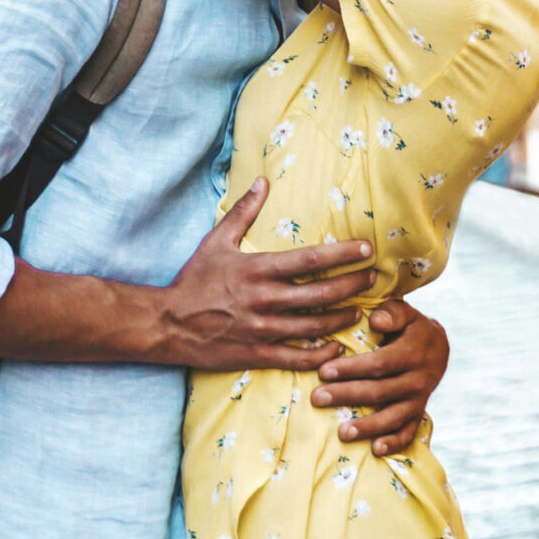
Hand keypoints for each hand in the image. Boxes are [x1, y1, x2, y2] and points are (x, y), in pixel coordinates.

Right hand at [146, 179, 375, 371]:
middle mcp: (263, 299)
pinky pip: (296, 357)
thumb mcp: (216, 241)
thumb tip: (262, 181)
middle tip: (372, 280)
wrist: (166, 324)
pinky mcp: (256, 354)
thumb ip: (243, 211)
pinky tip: (337, 349)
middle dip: (352, 286)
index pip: (310, 260)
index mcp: (256, 269)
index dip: (343, 255)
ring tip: (359, 310)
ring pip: (314, 327)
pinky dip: (320, 355)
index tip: (366, 249)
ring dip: (342, 318)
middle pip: (321, 294)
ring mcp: (261, 330)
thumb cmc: (193, 280)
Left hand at [314, 298, 449, 455]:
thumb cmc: (410, 327)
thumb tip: (375, 321)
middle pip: (380, 391)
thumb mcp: (405, 313)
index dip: (352, 368)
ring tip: (342, 433)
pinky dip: (394, 443)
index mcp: (413, 352)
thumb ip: (392, 312)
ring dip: (368, 427)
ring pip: (393, 417)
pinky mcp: (418, 414)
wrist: (438, 348)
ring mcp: (419, 400)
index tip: (324, 371)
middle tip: (317, 398)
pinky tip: (375, 449)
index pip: (380, 363)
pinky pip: (408, 432)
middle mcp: (418, 379)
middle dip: (347, 395)